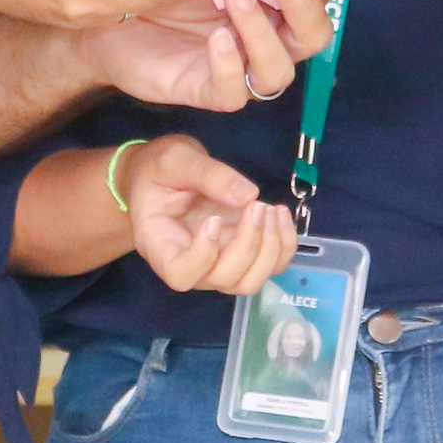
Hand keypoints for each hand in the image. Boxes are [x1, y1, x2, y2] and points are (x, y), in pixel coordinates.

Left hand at [77, 0, 329, 109]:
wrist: (106, 10)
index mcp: (271, 3)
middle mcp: (264, 39)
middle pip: (314, 36)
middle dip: (300, 1)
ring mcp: (237, 68)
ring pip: (279, 71)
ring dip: (264, 31)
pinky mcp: (204, 89)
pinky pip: (233, 93)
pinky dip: (231, 66)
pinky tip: (217, 37)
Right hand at [119, 136, 299, 295]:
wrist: (167, 174)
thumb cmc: (159, 170)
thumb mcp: (175, 160)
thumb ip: (207, 174)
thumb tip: (247, 195)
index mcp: (161, 245)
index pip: (180, 274)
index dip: (203, 256)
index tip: (214, 219)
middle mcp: (190, 264)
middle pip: (223, 279)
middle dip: (249, 245)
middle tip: (256, 206)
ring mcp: (217, 264)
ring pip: (250, 282)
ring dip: (271, 249)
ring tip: (272, 210)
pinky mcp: (241, 255)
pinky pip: (270, 266)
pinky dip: (284, 244)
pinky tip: (280, 214)